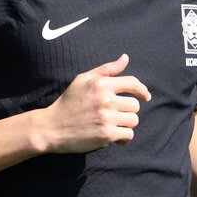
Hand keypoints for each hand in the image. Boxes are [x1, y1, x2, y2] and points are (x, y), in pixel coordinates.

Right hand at [36, 54, 151, 152]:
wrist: (51, 127)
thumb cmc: (68, 102)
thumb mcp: (83, 80)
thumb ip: (106, 69)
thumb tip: (125, 58)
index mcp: (101, 84)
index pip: (132, 83)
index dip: (142, 90)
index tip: (145, 96)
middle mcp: (105, 99)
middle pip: (135, 105)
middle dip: (128, 111)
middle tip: (116, 116)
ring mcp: (106, 117)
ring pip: (133, 120)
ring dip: (126, 125)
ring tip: (114, 126)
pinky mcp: (106, 134)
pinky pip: (128, 135)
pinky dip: (123, 138)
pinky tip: (114, 138)